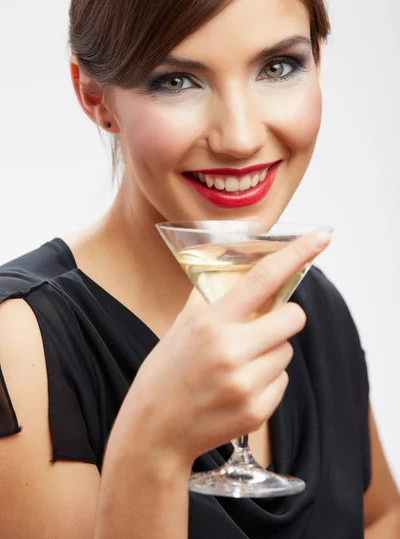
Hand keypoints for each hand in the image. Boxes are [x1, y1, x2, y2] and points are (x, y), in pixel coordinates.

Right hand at [125, 229, 329, 467]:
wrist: (154, 430)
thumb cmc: (166, 372)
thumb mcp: (182, 326)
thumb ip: (213, 297)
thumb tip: (240, 269)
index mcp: (211, 323)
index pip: (262, 279)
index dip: (296, 254)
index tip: (321, 237)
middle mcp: (230, 352)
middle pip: (293, 318)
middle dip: (284, 317)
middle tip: (263, 325)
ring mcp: (245, 385)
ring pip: (287, 352)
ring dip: (271, 352)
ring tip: (238, 364)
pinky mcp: (256, 412)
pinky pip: (282, 382)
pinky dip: (267, 380)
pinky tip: (238, 387)